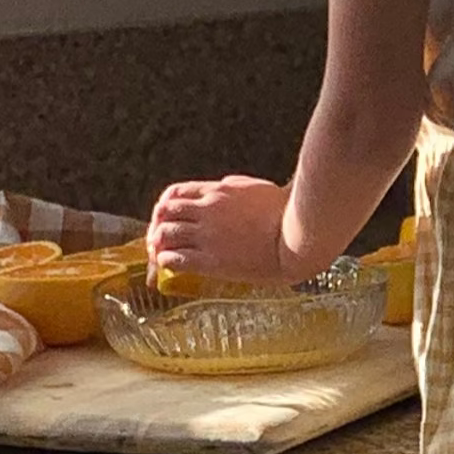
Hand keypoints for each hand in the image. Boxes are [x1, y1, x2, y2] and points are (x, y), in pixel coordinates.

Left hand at [147, 175, 293, 286]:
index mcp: (218, 190)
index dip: (164, 206)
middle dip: (157, 225)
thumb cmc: (286, 212)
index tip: (164, 217)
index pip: (175, 193)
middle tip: (157, 239)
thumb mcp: (256, 187)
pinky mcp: (212, 260)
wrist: (296, 238)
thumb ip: (234, 186)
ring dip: (158, 244)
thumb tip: (224, 186)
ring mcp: (208, 235)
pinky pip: (176, 259)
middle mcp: (207, 210)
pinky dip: (166, 262)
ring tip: (159, 254)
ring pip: (165, 235)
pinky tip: (168, 266)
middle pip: (164, 213)